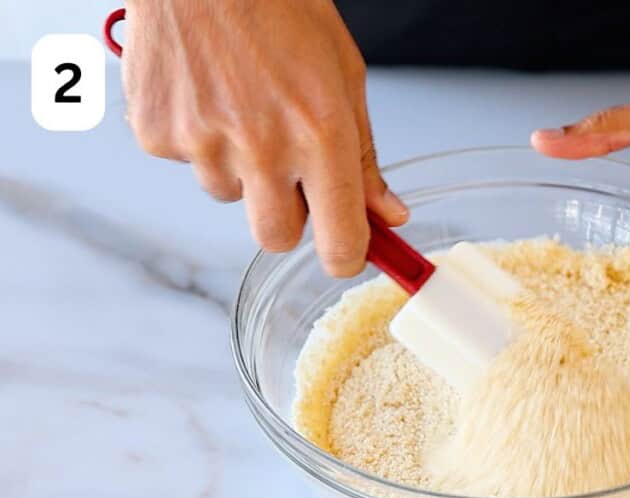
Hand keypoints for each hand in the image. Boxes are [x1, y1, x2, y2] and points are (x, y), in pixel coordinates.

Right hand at [122, 0, 406, 275]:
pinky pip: (188, 164)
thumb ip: (364, 157)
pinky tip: (208, 94)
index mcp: (319, 133)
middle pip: (277, 238)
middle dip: (288, 217)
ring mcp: (203, 143)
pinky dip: (200, 141)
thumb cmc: (279, 4)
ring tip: (243, 105)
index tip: (348, 252)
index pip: (339, 240)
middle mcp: (261, 146)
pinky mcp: (157, 134)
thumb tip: (387, 215)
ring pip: (231, 196)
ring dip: (241, 169)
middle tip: (289, 170)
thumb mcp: (344, 75)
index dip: (346, 256)